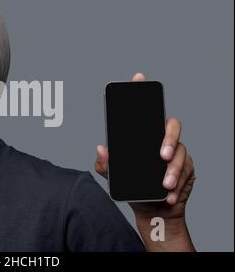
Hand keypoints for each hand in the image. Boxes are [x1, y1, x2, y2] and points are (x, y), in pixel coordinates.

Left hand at [95, 72, 195, 250]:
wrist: (151, 211)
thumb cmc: (133, 188)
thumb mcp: (115, 177)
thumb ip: (105, 165)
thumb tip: (100, 148)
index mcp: (144, 138)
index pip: (144, 111)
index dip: (141, 93)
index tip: (137, 77)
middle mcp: (161, 140)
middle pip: (172, 126)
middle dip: (169, 139)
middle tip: (162, 155)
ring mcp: (176, 154)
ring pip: (181, 153)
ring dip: (174, 170)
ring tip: (165, 185)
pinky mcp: (187, 169)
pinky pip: (187, 172)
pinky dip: (178, 184)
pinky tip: (169, 194)